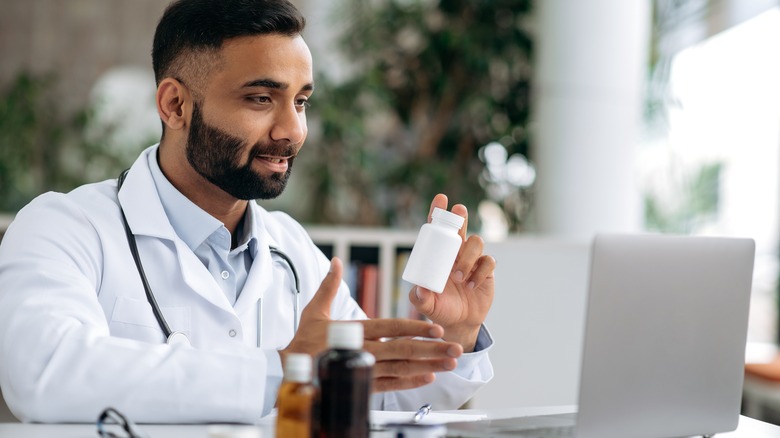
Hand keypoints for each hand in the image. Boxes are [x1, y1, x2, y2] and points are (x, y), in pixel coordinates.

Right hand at [280, 257, 462, 392]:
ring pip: (401, 369)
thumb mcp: (314, 311)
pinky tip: (427, 378)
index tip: (436, 328)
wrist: (288, 372)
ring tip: (450, 362)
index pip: (390, 329)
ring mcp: (363, 370)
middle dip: (432, 349)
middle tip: (455, 347)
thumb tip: (336, 261)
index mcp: (354, 331)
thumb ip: (329, 286)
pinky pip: (390, 385)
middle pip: (402, 350)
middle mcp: (362, 351)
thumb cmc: (302, 341)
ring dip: (428, 365)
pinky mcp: (362, 385)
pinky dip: (410, 383)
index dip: (414, 329)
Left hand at [410, 194, 495, 351]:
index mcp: (439, 255)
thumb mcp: (426, 306)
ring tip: (459, 277)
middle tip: (458, 211)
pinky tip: (472, 285)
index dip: (439, 213)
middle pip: (460, 227)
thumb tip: (420, 290)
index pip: (438, 229)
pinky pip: (488, 262)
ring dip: (468, 257)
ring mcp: (473, 260)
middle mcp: (456, 253)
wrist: (459, 324)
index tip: (440, 199)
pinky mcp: (486, 271)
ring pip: (476, 242)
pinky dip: (480, 272)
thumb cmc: (440, 310)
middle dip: (460, 216)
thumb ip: (419, 299)